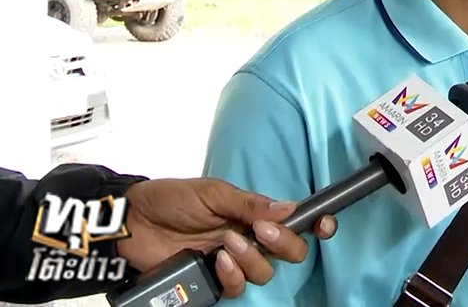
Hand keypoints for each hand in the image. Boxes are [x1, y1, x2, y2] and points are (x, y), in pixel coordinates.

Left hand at [117, 178, 338, 298]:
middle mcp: (251, 238)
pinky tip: (217, 261)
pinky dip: (233, 275)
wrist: (133, 222)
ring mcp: (233, 261)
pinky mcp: (213, 280)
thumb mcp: (213, 192)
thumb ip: (251, 203)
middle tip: (262, 232)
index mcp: (255, 213)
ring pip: (265, 272)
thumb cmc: (172, 199)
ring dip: (252, 258)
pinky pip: (237, 287)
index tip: (323, 225)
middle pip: (290, 252)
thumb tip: (290, 209)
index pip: (296, 221)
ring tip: (226, 244)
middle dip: (285, 244)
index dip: (315, 225)